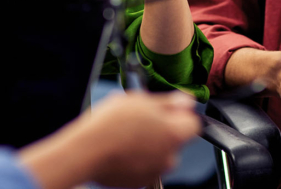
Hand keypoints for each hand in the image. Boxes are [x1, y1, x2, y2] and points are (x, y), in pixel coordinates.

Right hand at [19, 91, 199, 188]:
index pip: (193, 123)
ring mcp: (154, 171)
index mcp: (174, 133)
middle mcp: (169, 156)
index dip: (181, 114)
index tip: (168, 108)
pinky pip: (145, 166)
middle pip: (175, 139)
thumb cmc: (111, 124)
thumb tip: (186, 100)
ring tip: (127, 132)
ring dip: (150, 144)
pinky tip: (121, 147)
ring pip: (160, 153)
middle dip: (163, 129)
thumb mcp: (141, 100)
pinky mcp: (139, 181)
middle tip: (142, 118)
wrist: (86, 152)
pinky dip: (138, 158)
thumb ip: (169, 102)